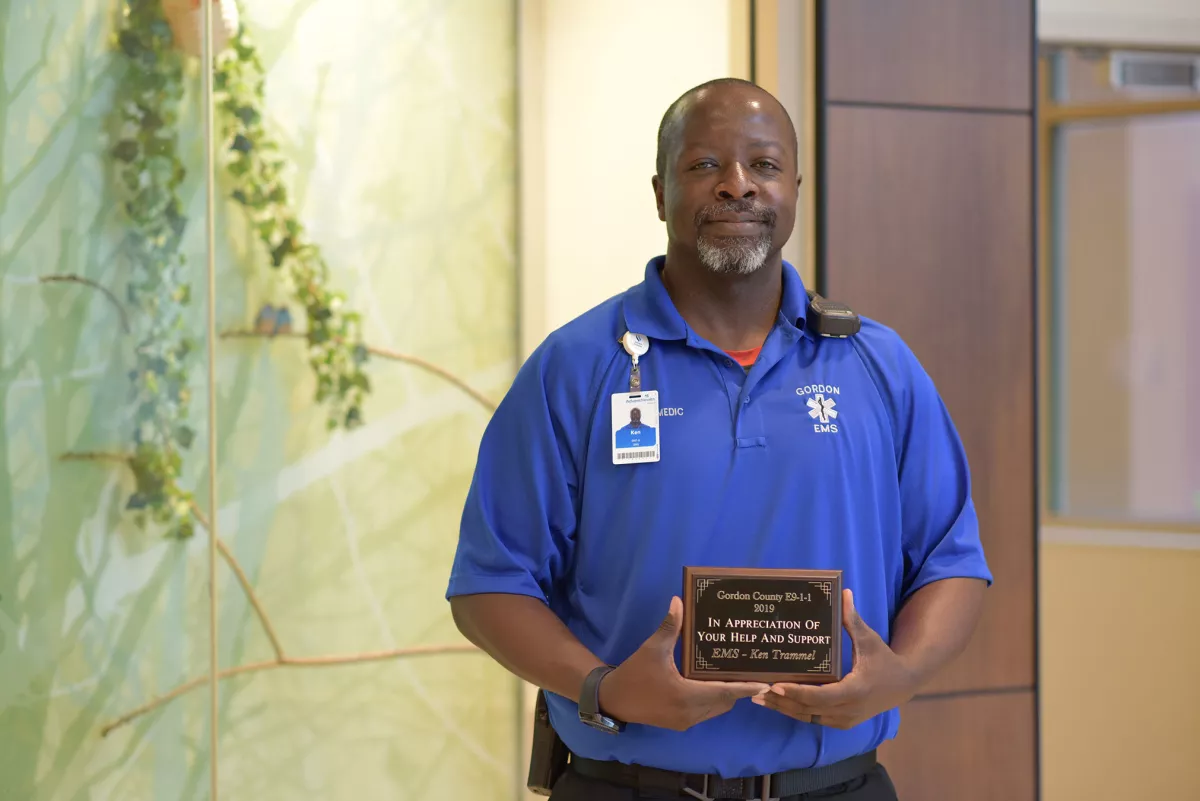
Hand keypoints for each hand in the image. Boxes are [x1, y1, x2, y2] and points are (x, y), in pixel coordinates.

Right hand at [599, 596, 768, 730]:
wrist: (613, 699)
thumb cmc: (635, 674)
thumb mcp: (652, 648)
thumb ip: (670, 627)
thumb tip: (678, 601)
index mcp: (688, 696)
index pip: (725, 693)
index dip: (745, 688)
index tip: (764, 683)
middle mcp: (691, 713)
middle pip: (724, 702)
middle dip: (737, 689)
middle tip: (749, 671)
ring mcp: (685, 721)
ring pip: (715, 709)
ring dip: (724, 695)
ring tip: (734, 676)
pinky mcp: (679, 723)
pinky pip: (705, 712)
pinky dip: (712, 701)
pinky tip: (712, 684)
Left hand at [753, 589, 917, 729]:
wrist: (903, 685)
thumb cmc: (883, 659)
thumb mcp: (869, 639)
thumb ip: (853, 619)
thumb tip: (843, 593)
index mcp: (854, 691)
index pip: (819, 696)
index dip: (796, 693)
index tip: (775, 686)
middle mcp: (848, 710)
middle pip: (809, 710)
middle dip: (782, 702)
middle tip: (757, 692)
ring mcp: (845, 720)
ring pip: (809, 718)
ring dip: (785, 709)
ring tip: (760, 699)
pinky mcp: (843, 723)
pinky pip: (815, 719)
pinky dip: (797, 712)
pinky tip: (779, 704)